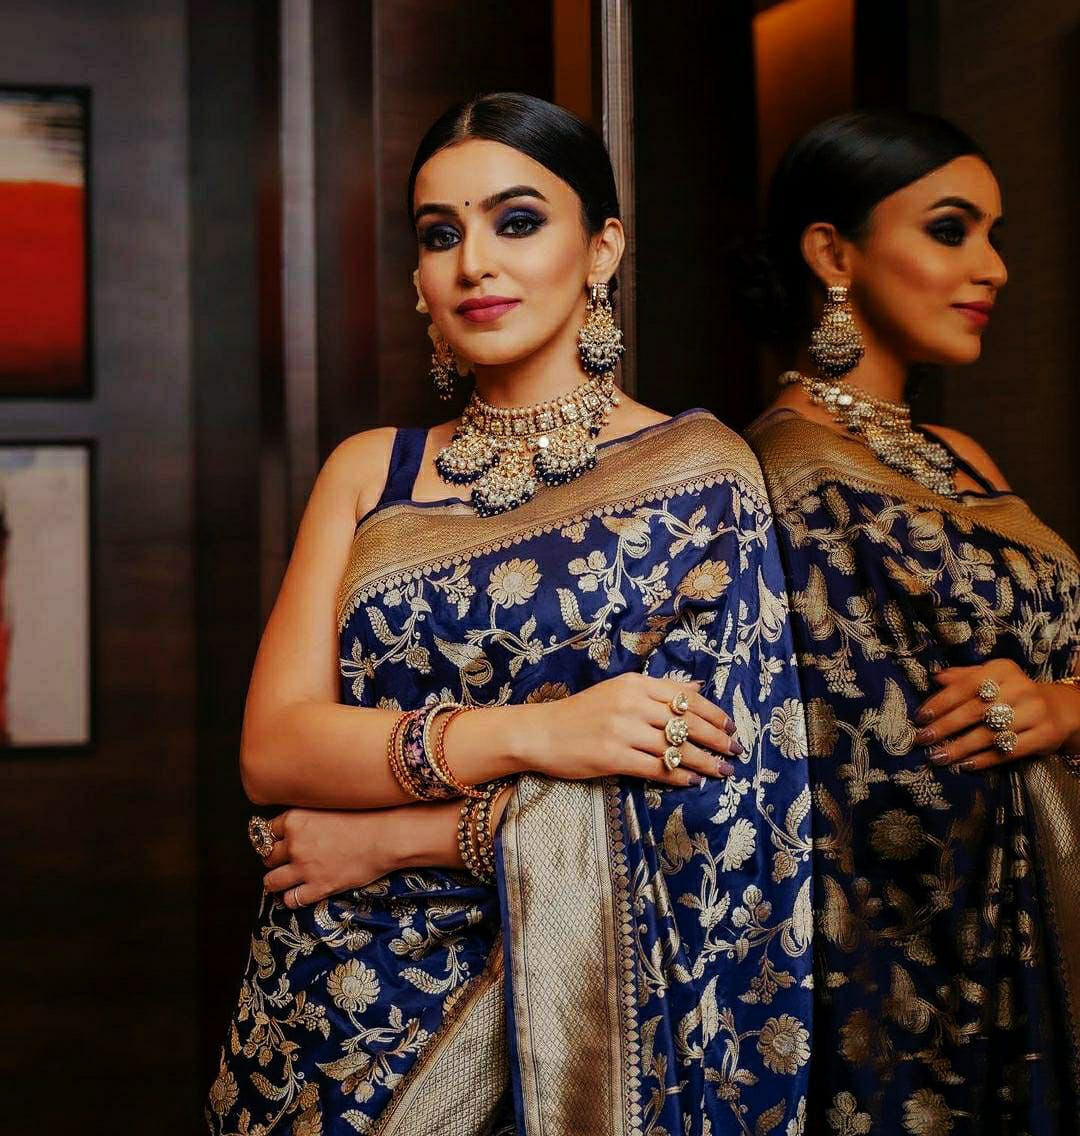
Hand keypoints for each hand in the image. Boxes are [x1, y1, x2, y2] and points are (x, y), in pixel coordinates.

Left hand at [260, 807, 397, 908]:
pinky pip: (291, 900)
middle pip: (267, 857)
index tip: (280, 842)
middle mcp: (295, 844)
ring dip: (276, 882)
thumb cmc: (365, 818)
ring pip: (271, 881)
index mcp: (296, 820)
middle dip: (275, 860)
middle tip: (288, 860)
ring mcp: (304, 868)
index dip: (274, 839)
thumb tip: (295, 827)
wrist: (386, 837)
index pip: (266, 832)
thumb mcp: (329, 808)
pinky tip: (301, 893)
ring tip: (285, 881)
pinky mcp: (318, 887)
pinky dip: (293, 898)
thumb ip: (308, 817)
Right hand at [512, 672, 741, 788]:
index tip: (730, 727)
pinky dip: (678, 776)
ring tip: (722, 771)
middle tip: (735, 752)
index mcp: (635, 684)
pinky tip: (692, 781)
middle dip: (716, 739)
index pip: (686, 697)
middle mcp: (631, 703)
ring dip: (703, 762)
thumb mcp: (620, 691)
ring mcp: (622, 731)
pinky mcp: (613, 757)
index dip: (713, 714)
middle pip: (686, 722)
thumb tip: (697, 689)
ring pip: (675, 748)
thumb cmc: (583, 713)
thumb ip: (659, 689)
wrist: (543, 733)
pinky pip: (656, 769)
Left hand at [914, 660, 1079, 771]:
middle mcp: (1020, 688)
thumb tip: (936, 677)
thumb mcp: (992, 677)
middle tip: (923, 739)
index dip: (941, 702)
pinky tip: (965, 765)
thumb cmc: (1013, 692)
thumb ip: (964, 677)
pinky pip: (1009, 750)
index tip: (921, 717)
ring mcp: (1035, 712)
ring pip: (990, 733)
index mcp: (1003, 669)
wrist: (1058, 709)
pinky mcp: (1045, 735)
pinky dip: (984, 759)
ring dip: (960, 747)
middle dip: (945, 727)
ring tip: (938, 757)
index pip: (966, 685)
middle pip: (975, 710)